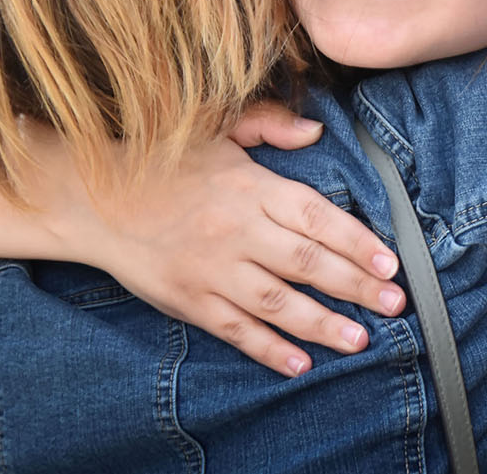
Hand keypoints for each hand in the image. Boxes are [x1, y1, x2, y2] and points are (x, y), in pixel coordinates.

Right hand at [0, 100, 405, 375]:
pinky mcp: (188, 297)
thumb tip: (316, 130)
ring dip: (323, 324)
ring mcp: (212, 268)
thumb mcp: (215, 125)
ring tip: (360, 339)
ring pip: (278, 302)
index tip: (390, 262)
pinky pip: (234, 328)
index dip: (358, 242)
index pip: (318, 218)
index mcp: (250, 186)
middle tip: (396, 305)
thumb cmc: (162, 156)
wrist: (91, 193)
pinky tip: (298, 362)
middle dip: (357, 287)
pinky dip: (267, 348)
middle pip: (309, 264)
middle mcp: (236, 229)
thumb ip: (269, 125)